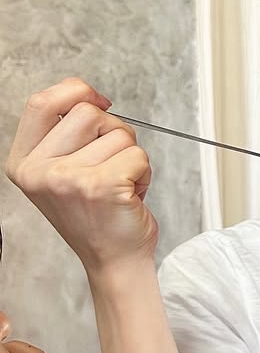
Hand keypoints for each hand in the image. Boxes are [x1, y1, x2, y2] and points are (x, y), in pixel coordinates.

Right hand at [5, 78, 156, 273]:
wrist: (114, 261)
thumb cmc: (96, 217)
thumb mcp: (62, 173)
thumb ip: (65, 134)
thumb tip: (87, 94)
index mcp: (23, 164)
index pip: (41, 103)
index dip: (75, 91)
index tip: (99, 102)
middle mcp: (39, 172)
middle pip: (87, 112)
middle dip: (113, 131)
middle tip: (112, 164)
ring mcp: (68, 178)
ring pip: (119, 133)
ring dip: (130, 156)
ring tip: (119, 185)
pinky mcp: (101, 185)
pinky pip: (138, 155)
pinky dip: (144, 172)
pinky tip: (130, 195)